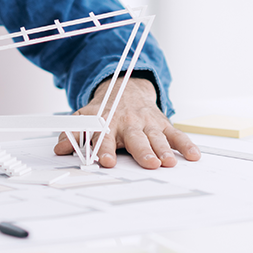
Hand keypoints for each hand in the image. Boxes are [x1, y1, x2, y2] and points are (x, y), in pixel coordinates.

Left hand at [54, 76, 201, 169]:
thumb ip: (72, 134)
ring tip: (168, 162)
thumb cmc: (104, 110)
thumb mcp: (85, 118)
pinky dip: (185, 144)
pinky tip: (193, 156)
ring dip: (163, 149)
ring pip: (156, 137)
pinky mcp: (162, 123)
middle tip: (148, 164)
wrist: (125, 88)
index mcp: (107, 123)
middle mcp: (128, 123)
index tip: (106, 162)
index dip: (104, 149)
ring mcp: (147, 123)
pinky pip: (176, 134)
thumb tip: (59, 149)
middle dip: (142, 151)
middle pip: (135, 139)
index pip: (104, 137)